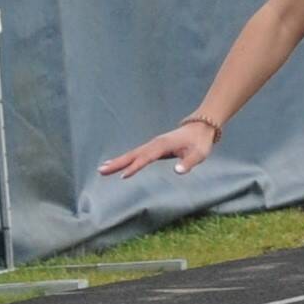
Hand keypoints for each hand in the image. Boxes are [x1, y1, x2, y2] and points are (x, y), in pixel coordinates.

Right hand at [98, 123, 215, 178]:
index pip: (146, 158)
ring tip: (102, 169)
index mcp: (163, 145)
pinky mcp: (154, 147)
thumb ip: (189, 162)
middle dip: (118, 163)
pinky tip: (116, 164)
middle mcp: (155, 144)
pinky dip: (126, 159)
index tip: (123, 175)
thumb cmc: (200, 142)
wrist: (201, 127)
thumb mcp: (199, 154)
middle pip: (133, 154)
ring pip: (133, 154)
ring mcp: (153, 144)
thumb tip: (178, 171)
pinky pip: (137, 154)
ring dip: (118, 161)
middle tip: (101, 171)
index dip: (135, 167)